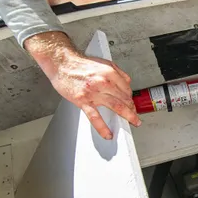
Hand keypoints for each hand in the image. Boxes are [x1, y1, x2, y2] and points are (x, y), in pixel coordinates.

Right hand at [25, 31, 140, 139]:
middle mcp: (104, 82)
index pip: (127, 88)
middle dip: (132, 108)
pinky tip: (108, 134)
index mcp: (110, 72)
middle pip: (124, 98)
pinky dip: (103, 128)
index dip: (131, 97)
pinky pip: (95, 117)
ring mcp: (94, 92)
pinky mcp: (83, 100)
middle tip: (135, 115)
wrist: (61, 63)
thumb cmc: (80, 64)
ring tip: (132, 123)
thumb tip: (127, 83)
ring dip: (128, 116)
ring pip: (116, 106)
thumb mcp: (103, 63)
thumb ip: (117, 73)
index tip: (131, 104)